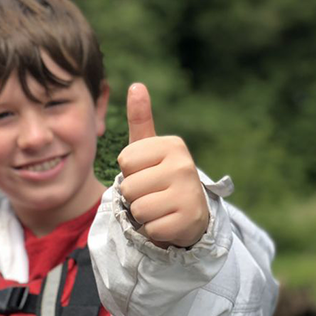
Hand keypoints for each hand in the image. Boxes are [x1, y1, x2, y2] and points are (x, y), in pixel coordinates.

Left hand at [117, 84, 208, 248]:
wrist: (190, 213)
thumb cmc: (160, 177)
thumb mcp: (149, 149)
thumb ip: (140, 120)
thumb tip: (136, 85)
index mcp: (173, 145)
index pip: (125, 161)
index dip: (130, 172)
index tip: (147, 172)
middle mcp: (184, 165)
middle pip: (129, 187)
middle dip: (135, 196)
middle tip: (154, 193)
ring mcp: (188, 193)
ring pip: (138, 208)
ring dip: (143, 214)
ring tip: (160, 206)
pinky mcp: (188, 220)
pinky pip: (150, 228)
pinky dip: (154, 230)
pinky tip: (168, 220)